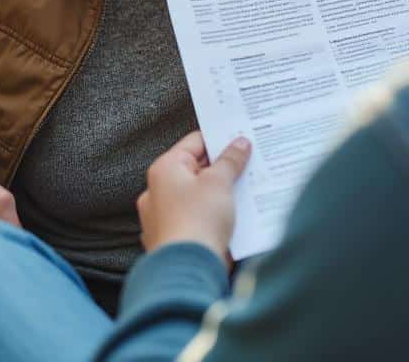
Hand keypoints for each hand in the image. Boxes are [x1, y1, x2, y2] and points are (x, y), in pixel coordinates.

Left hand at [137, 131, 251, 260]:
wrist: (187, 269)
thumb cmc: (197, 221)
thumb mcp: (219, 183)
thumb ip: (230, 160)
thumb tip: (239, 144)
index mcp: (165, 169)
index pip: (195, 143)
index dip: (220, 140)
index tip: (243, 141)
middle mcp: (158, 190)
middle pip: (196, 170)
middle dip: (223, 169)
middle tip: (250, 165)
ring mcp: (163, 217)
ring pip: (197, 196)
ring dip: (220, 194)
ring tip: (247, 190)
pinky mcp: (174, 238)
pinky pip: (197, 219)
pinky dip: (213, 217)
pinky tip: (235, 217)